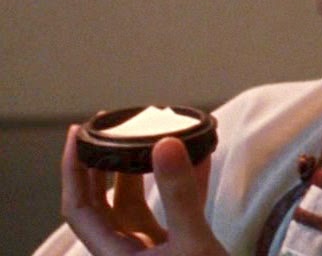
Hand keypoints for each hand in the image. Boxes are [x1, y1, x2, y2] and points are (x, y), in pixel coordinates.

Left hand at [60, 126, 224, 255]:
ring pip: (134, 204)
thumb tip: (166, 144)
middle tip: (109, 127)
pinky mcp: (175, 249)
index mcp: (114, 254)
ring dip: (141, 171)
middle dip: (103, 162)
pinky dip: (182, 185)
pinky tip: (201, 159)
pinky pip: (170, 210)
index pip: (78, 205)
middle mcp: (125, 251)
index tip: (79, 132)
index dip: (73, 169)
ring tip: (148, 136)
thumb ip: (180, 196)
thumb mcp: (192, 243)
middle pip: (101, 201)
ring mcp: (149, 251)